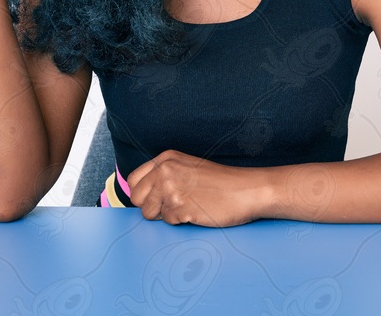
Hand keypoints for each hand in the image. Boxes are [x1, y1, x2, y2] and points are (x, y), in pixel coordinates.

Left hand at [127, 150, 267, 226]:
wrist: (247, 190)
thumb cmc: (221, 182)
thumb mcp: (187, 167)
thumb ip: (164, 175)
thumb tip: (142, 195)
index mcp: (166, 158)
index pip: (133, 180)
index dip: (143, 194)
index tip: (155, 199)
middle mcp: (165, 171)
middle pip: (137, 198)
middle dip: (150, 207)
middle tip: (172, 206)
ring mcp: (171, 188)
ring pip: (149, 213)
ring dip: (165, 215)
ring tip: (187, 207)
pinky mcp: (180, 207)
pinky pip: (167, 222)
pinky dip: (180, 221)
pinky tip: (196, 212)